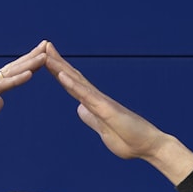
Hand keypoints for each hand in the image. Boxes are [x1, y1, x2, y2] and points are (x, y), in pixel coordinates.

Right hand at [0, 41, 47, 160]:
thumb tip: (1, 103)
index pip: (9, 77)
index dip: (25, 68)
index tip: (40, 59)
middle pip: (12, 70)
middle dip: (31, 58)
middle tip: (48, 45)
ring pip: (8, 74)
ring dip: (28, 64)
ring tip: (45, 55)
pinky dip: (15, 80)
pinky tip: (29, 74)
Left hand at [45, 42, 192, 183]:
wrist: (149, 146)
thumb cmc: (129, 140)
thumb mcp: (103, 130)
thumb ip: (91, 118)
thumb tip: (80, 109)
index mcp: (94, 104)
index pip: (73, 85)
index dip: (59, 72)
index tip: (46, 60)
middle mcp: (97, 99)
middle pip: (73, 77)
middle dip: (57, 62)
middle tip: (43, 45)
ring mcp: (101, 102)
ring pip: (77, 81)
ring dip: (60, 67)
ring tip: (46, 52)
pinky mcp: (106, 110)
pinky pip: (86, 95)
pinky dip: (73, 84)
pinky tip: (61, 74)